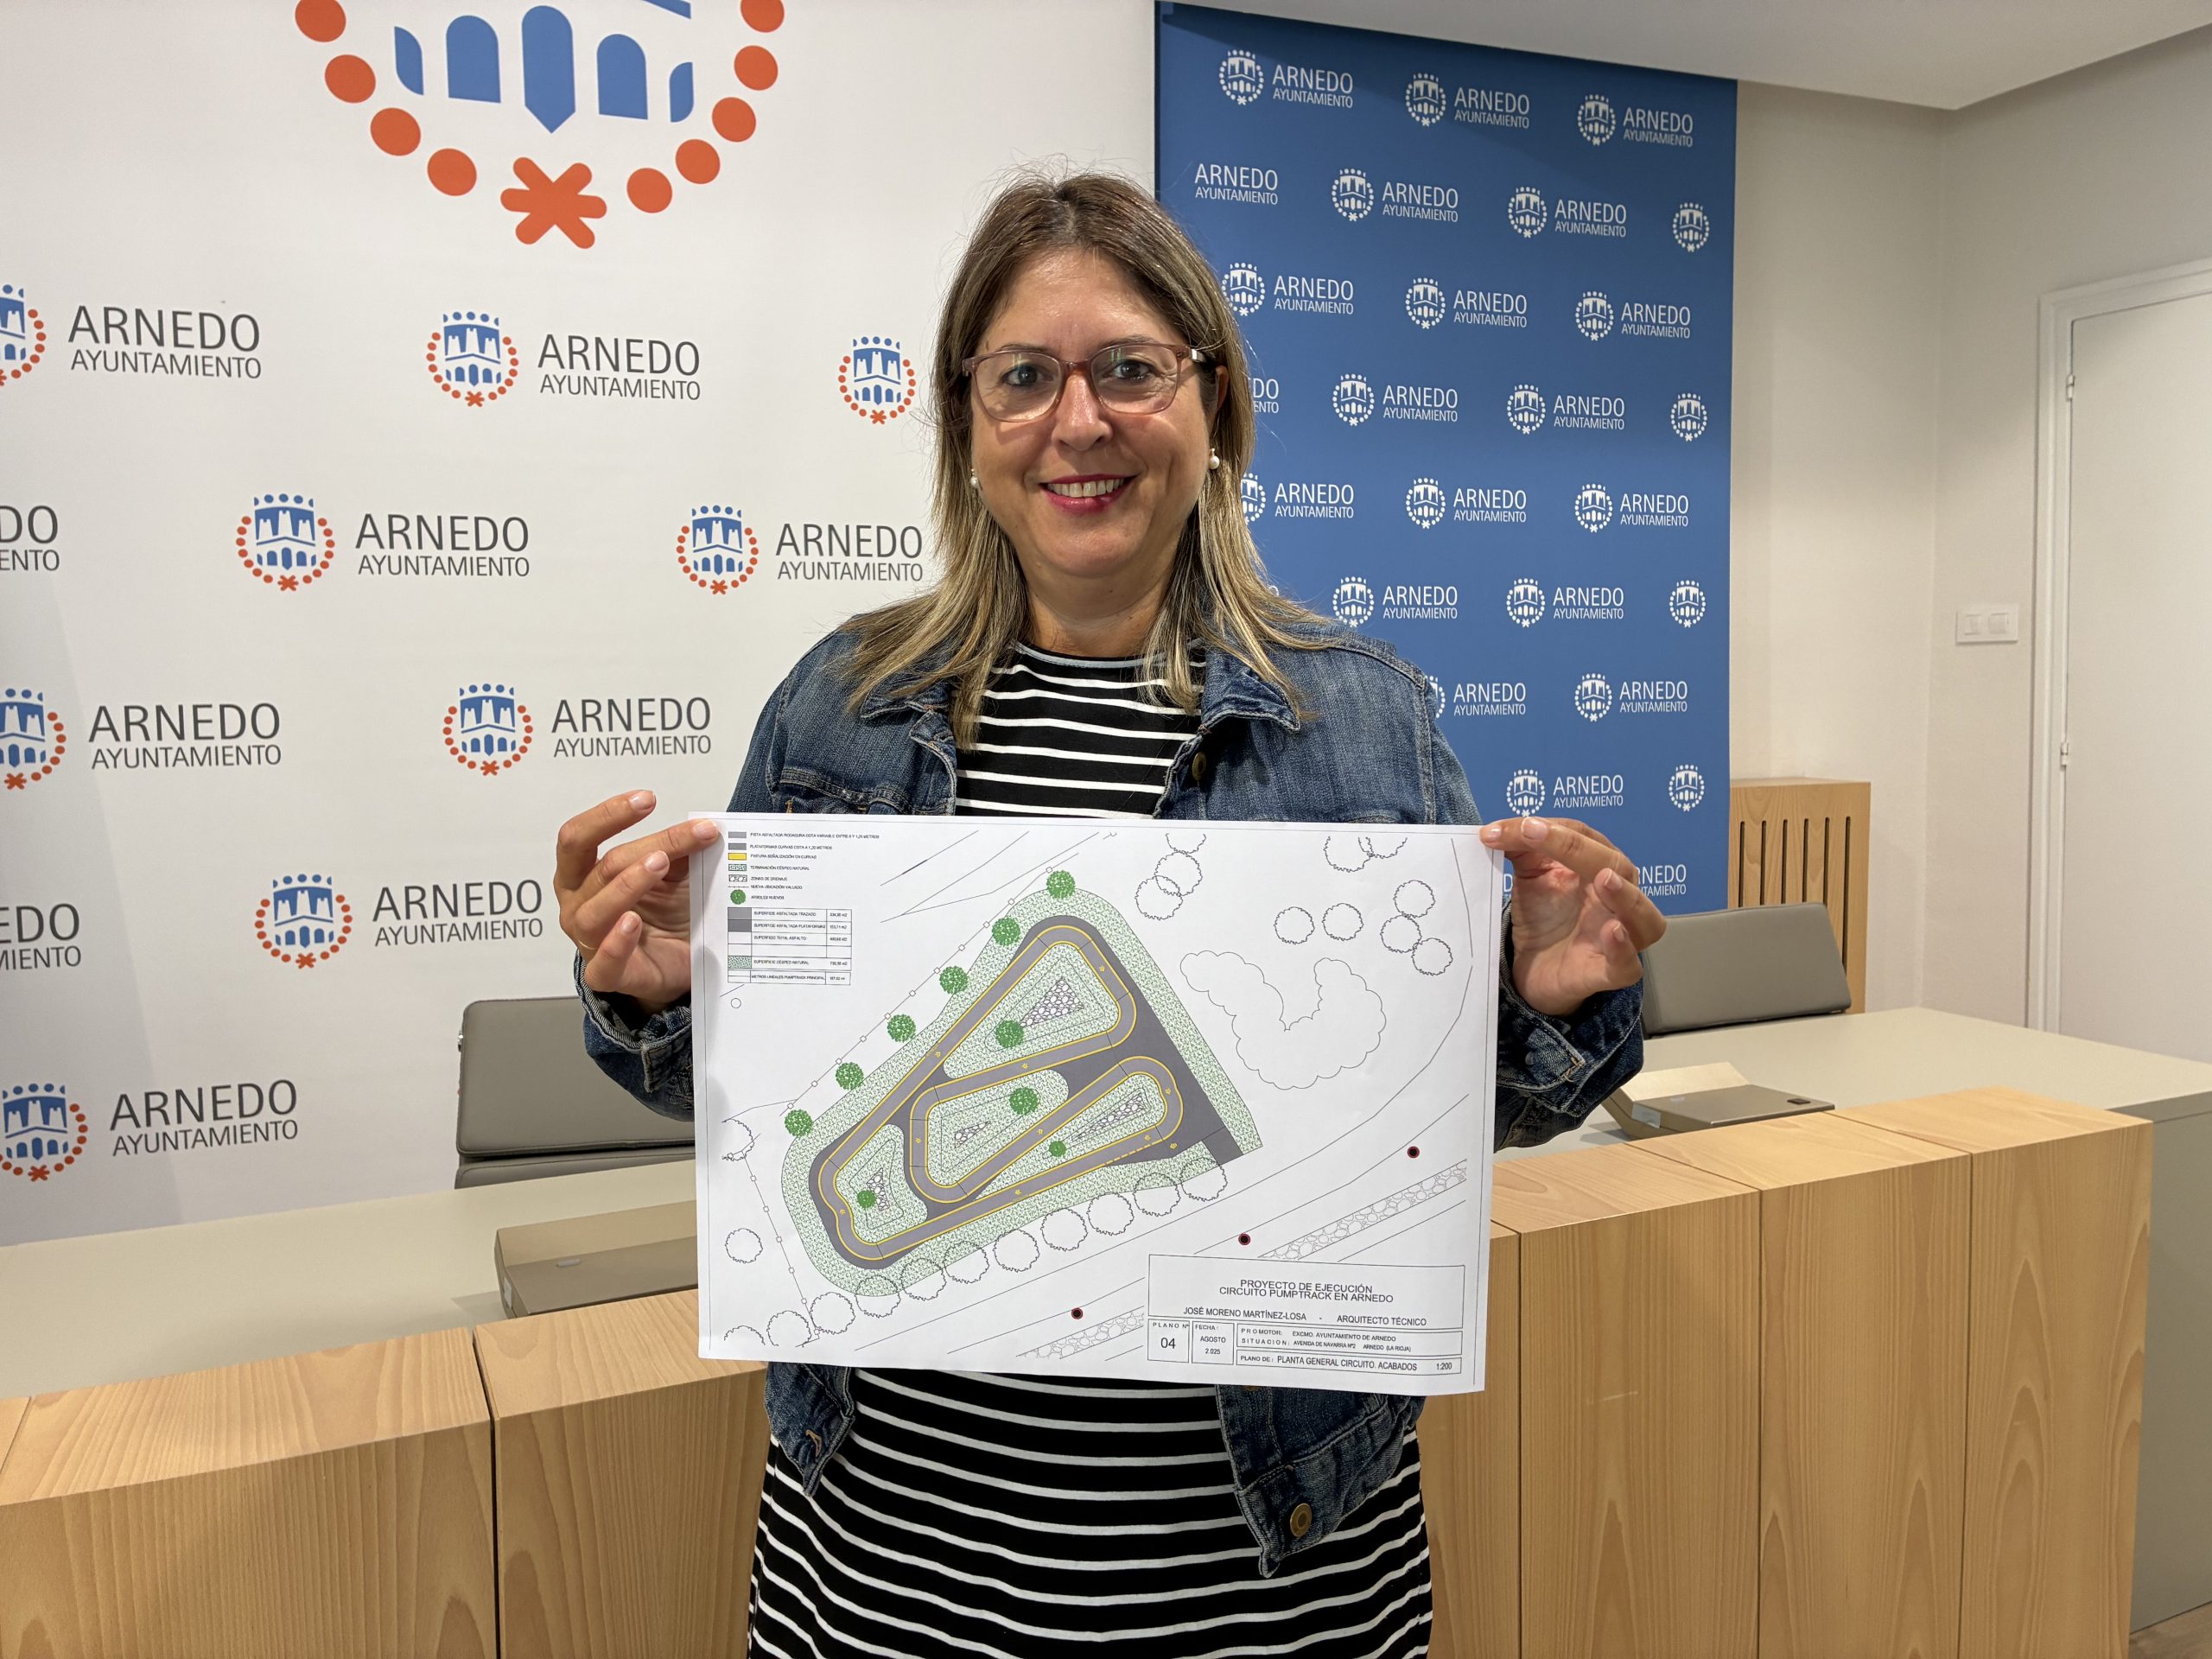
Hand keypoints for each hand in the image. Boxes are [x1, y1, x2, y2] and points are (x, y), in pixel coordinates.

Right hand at [554, 790, 720, 1012]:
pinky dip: (617, 942)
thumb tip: (705, 824)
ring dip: (629, 885)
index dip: (607, 815)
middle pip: (600, 869)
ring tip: (659, 866)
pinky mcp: (608, 975)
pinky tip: (633, 923)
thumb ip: (680, 850)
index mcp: (583, 874)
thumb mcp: (675, 874)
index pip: (578, 838)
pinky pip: (604, 962)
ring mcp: (589, 941)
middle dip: (640, 849)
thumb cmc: (667, 913)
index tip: (647, 799)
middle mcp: (578, 905)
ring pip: (597, 910)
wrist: (679, 962)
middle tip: (669, 844)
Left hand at [1478, 816, 1666, 1018]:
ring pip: (1644, 917)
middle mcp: (1619, 900)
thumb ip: (1520, 847)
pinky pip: (1628, 965)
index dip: (1554, 829)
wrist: (1531, 968)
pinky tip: (1613, 932)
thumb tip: (1495, 830)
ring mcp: (1620, 938)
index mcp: (1601, 867)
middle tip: (1540, 836)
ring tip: (1605, 880)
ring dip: (1626, 895)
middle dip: (1581, 850)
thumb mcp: (1531, 875)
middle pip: (1618, 868)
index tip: (1518, 828)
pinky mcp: (1608, 973)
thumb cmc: (1542, 916)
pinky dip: (1624, 949)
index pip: (1587, 838)